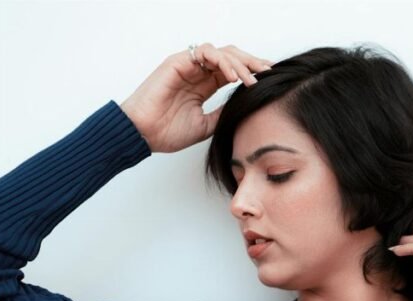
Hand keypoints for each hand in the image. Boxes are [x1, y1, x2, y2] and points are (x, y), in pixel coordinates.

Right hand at [119, 44, 273, 153]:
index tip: (270, 79)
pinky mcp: (178, 62)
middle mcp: (198, 73)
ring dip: (239, 63)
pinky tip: (232, 77)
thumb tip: (243, 108)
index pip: (233, 71)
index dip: (252, 72)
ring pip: (222, 52)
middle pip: (231, 58)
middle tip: (268, 72)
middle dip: (252, 63)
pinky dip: (222, 61)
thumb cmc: (166, 132)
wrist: (143, 135)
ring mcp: (188, 66)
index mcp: (204, 85)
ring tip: (250, 79)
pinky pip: (205, 53)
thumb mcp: (205, 125)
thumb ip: (222, 113)